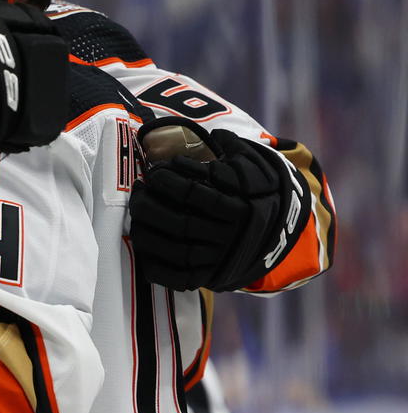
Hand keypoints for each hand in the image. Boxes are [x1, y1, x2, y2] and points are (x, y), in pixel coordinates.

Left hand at [129, 119, 308, 290]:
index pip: (194, 194)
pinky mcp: (209, 278)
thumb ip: (238, 151)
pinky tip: (143, 246)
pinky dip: (155, 265)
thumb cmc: (255, 197)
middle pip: (178, 223)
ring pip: (173, 250)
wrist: (278, 238)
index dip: (167, 181)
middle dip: (148, 206)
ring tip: (135, 216)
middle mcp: (229, 238)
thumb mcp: (256, 171)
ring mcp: (218, 261)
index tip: (154, 173)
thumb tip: (217, 134)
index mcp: (239, 209)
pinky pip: (177, 278)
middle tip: (139, 192)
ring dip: (145, 232)